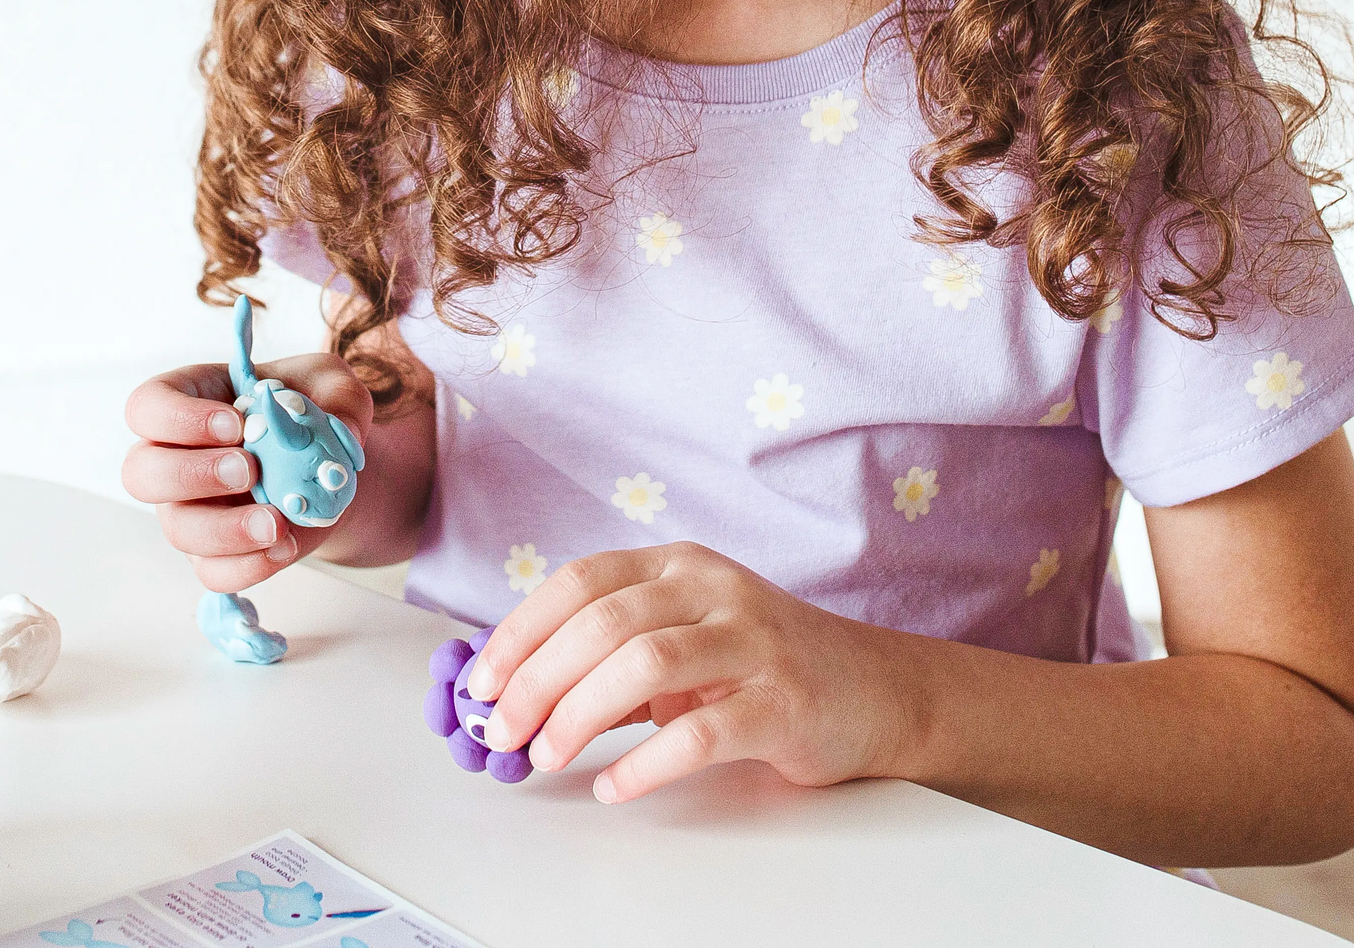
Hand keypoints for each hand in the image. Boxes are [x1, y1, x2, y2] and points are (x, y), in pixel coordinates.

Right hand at [121, 352, 375, 593]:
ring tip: (276, 522)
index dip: (179, 418)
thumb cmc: (314, 410)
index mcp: (188, 401)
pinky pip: (212, 572)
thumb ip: (338, 399)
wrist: (328, 466)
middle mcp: (175, 456)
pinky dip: (248, 566)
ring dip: (225, 530)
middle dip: (191, 475)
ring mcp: (189, 509)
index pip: (148, 407)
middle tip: (249, 471)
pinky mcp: (214, 553)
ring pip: (177, 529)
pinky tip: (284, 547)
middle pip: (140, 473)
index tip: (234, 423)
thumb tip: (337, 429)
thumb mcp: (333, 387)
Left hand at [469, 542, 913, 803]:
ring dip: (581, 713)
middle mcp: (711, 589)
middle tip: (502, 728)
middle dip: (538, 677)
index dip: (523, 629)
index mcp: (678, 566)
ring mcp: (750, 640)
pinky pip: (702, 732)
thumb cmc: (761, 666)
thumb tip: (521, 693)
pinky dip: (646, 763)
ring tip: (547, 754)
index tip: (481, 680)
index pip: (582, 581)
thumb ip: (613, 659)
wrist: (872, 690)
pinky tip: (615, 788)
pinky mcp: (781, 700)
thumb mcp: (684, 641)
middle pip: (604, 621)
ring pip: (645, 664)